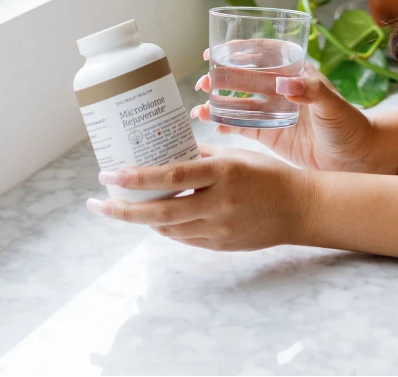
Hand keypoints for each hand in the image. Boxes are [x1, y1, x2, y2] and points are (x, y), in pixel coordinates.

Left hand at [86, 145, 307, 250]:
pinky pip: (184, 237)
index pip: (172, 175)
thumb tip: (168, 152)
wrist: (300, 208)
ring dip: (142, 218)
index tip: (110, 173)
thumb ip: (203, 156)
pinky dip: (166, 227)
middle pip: (160, 211)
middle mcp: (219, 202)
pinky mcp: (220, 245)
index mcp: (223, 173)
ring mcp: (219, 228)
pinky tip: (155, 217)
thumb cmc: (270, 175)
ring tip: (121, 207)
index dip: (138, 177)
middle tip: (97, 203)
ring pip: (168, 227)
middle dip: (123, 208)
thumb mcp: (238, 156)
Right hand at [192, 54, 377, 171]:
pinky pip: (244, 127)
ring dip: (218, 102)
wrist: (357, 158)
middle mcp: (282, 91)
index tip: (215, 52)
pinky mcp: (271, 135)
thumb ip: (311, 93)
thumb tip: (285, 84)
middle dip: (221, 78)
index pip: (265, 55)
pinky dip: (227, 124)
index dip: (240, 51)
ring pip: (240, 103)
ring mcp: (274, 113)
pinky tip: (212, 125)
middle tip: (202, 83)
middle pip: (245, 78)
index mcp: (297, 75)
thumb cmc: (350, 125)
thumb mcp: (332, 106)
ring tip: (199, 108)